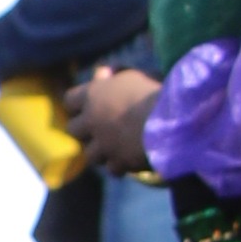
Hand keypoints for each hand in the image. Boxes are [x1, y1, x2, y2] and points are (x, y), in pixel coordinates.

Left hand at [71, 60, 160, 174]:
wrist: (170, 121)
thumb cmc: (154, 92)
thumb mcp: (135, 76)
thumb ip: (116, 75)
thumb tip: (103, 73)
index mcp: (92, 96)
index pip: (70, 100)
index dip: (78, 103)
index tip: (88, 104)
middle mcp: (92, 121)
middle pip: (73, 129)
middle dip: (85, 130)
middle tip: (100, 128)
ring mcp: (102, 144)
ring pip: (90, 154)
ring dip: (101, 151)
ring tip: (116, 147)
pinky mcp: (118, 162)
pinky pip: (113, 168)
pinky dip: (121, 165)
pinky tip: (130, 160)